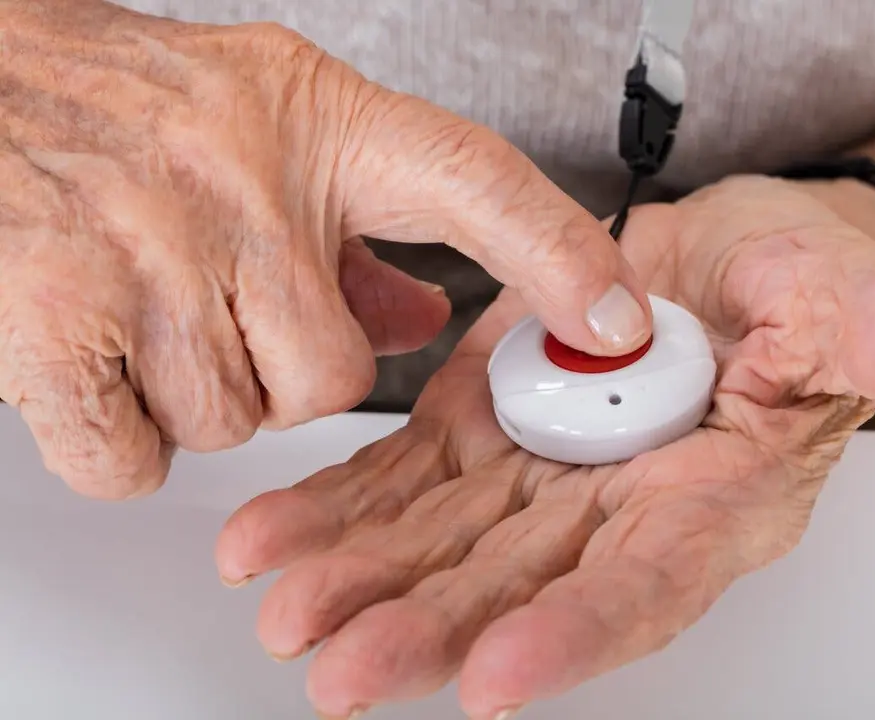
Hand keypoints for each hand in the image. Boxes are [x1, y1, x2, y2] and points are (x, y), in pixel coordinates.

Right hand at [0, 1, 650, 498]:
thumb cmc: (109, 104)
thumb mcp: (259, 126)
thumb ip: (358, 227)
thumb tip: (426, 318)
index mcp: (313, 122)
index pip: (474, 181)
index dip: (558, 254)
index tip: (618, 318)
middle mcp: (242, 179)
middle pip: (335, 377)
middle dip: (280, 375)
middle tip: (213, 308)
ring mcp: (151, 248)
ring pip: (238, 423)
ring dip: (192, 397)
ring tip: (136, 308)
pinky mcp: (58, 321)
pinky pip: (138, 457)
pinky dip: (116, 434)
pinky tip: (88, 355)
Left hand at [215, 177, 874, 718]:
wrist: (706, 258)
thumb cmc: (782, 282)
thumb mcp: (837, 290)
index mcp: (711, 496)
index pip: (648, 585)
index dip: (578, 634)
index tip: (501, 678)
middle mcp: (615, 508)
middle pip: (519, 588)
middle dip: (430, 630)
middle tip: (342, 667)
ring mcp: (539, 474)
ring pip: (441, 545)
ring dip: (361, 579)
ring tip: (284, 608)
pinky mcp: (479, 429)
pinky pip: (401, 481)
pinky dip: (336, 511)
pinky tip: (271, 538)